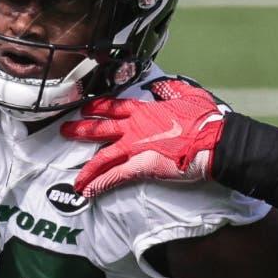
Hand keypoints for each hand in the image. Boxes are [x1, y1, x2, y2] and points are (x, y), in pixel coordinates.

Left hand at [60, 79, 227, 197]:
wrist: (214, 141)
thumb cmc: (205, 119)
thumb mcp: (189, 95)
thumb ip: (171, 90)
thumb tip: (163, 86)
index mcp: (145, 110)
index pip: (114, 107)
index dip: (97, 107)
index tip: (85, 108)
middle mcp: (134, 127)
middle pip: (99, 128)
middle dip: (80, 130)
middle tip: (64, 131)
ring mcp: (135, 147)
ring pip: (102, 157)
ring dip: (87, 169)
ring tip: (75, 180)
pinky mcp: (140, 166)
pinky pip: (114, 177)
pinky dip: (100, 184)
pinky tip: (88, 192)